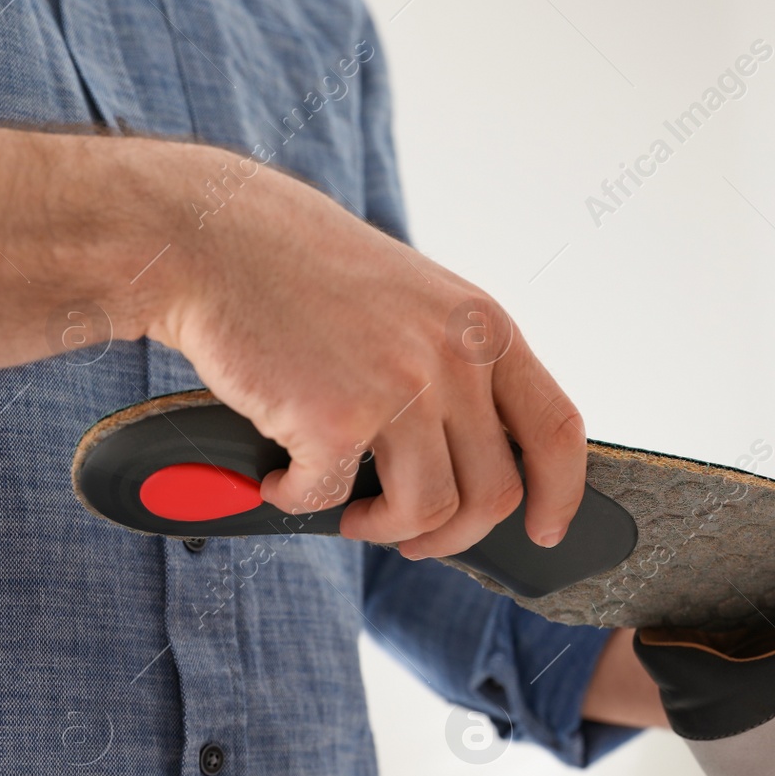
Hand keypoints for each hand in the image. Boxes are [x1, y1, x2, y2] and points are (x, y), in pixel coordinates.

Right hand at [153, 146, 584, 556]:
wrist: (214, 239)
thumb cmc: (303, 273)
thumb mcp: (416, 302)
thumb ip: (456, 369)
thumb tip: (475, 458)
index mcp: (485, 329)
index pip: (557, 430)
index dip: (561, 493)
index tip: (545, 529)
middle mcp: (456, 358)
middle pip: (494, 492)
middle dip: (452, 534)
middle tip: (411, 536)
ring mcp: (402, 389)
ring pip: (427, 512)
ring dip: (384, 529)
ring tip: (347, 511)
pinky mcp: (337, 420)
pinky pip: (334, 501)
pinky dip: (301, 502)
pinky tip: (280, 477)